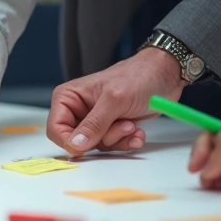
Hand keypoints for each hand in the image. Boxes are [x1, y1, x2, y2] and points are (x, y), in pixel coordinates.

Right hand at [47, 47, 184, 155]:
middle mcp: (78, 110)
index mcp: (69, 97)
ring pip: (96, 145)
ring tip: (131, 123)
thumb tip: (74, 145)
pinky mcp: (110, 128)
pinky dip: (126, 142)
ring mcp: (95, 120)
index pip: (55, 128)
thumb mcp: (114, 100)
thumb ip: (93, 124)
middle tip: (122, 125)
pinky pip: (112, 145)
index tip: (89, 144)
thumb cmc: (138, 77)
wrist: (165, 75)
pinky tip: (137, 131)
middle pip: (77, 140)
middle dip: (102, 137)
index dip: (69, 140)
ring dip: (118, 138)